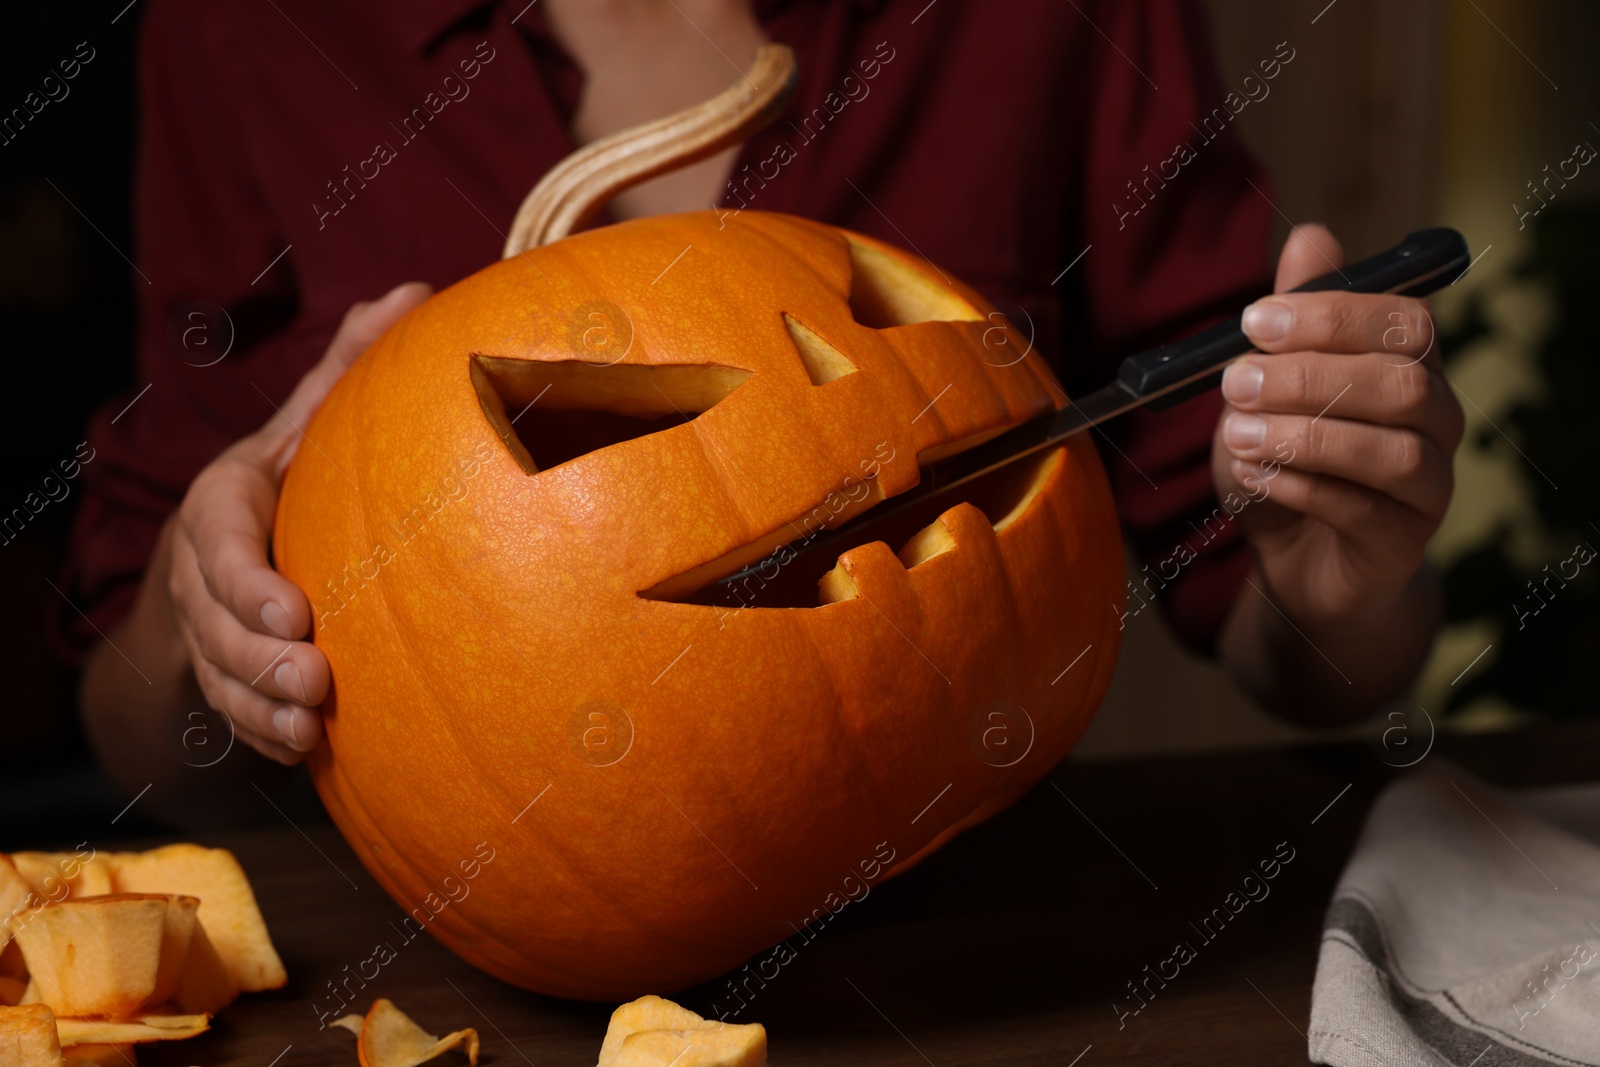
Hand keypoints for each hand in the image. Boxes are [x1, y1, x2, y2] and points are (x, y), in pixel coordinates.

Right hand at [166, 283, 429, 762]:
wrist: (233, 552)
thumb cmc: (290, 478)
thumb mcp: (309, 423)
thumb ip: (350, 369)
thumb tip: (416, 292)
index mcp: (226, 502)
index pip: (219, 538)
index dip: (246, 582)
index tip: (296, 615)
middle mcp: (205, 569)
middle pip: (212, 620)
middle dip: (255, 657)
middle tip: (314, 680)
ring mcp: (207, 628)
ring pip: (217, 674)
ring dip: (259, 706)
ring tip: (310, 726)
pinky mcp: (223, 674)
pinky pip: (228, 711)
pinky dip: (261, 735)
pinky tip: (305, 754)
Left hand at [1212, 224, 1462, 630]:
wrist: (1293, 560)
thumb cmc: (1286, 459)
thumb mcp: (1272, 385)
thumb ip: (1294, 319)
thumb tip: (1312, 235)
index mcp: (1409, 365)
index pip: (1403, 321)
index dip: (1332, 316)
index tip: (1254, 321)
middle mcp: (1436, 419)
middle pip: (1404, 381)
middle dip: (1311, 375)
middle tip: (1234, 381)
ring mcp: (1429, 484)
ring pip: (1393, 449)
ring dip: (1305, 435)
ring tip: (1238, 434)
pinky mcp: (1404, 542)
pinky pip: (1362, 508)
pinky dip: (1300, 486)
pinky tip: (1254, 476)